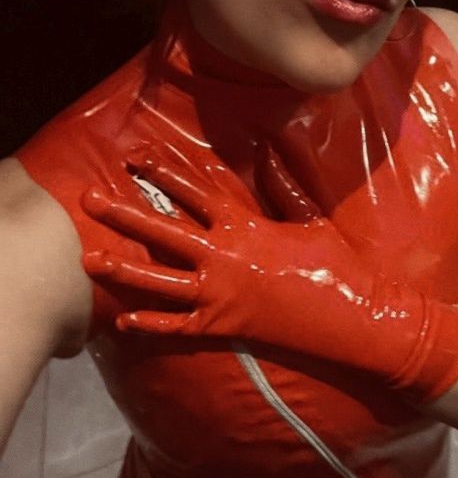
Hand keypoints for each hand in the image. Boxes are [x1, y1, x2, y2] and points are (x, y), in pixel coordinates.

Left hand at [82, 140, 457, 401]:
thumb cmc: (332, 262)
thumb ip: (282, 185)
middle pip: (163, 233)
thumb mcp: (308, 216)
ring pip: (159, 282)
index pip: (194, 193)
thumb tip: (267, 150)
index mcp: (243, 226)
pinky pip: (177, 328)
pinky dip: (149, 325)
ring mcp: (218, 295)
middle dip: (123, 216)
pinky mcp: (222, 327)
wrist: (348, 314)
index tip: (136, 158)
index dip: (163, 174)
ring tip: (89, 260)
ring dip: (123, 270)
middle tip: (88, 200)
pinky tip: (121, 320)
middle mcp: (222, 258)